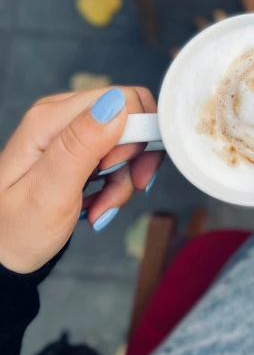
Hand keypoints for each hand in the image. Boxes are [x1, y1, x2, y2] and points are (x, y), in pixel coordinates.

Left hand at [0, 86, 162, 273]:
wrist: (1, 255)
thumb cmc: (15, 230)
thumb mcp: (50, 192)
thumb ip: (82, 145)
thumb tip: (116, 104)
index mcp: (51, 120)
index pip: (123, 99)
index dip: (139, 134)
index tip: (127, 169)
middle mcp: (60, 117)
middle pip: (129, 117)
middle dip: (135, 158)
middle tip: (121, 190)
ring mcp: (69, 133)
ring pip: (127, 141)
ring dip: (124, 178)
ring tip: (103, 207)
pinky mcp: (76, 149)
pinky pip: (116, 157)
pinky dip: (116, 184)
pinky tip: (98, 204)